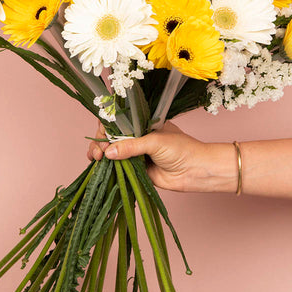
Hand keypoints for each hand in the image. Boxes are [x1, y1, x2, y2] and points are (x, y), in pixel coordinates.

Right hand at [87, 121, 237, 192]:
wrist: (195, 171)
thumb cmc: (181, 149)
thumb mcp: (155, 142)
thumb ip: (131, 146)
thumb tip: (108, 152)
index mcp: (142, 123)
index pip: (118, 121)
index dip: (106, 127)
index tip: (101, 135)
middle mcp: (137, 137)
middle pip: (111, 137)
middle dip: (100, 142)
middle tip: (98, 153)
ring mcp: (136, 153)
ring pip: (112, 152)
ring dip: (100, 154)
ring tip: (96, 159)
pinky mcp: (136, 169)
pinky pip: (118, 167)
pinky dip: (107, 167)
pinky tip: (98, 167)